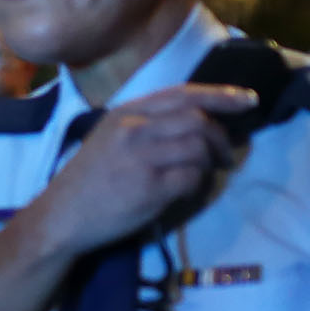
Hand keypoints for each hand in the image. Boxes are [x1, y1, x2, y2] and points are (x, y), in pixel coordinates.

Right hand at [32, 84, 258, 257]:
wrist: (61, 216)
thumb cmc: (87, 179)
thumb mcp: (110, 138)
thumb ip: (146, 125)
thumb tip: (197, 122)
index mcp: (126, 112)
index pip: (184, 94)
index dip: (221, 95)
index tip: (248, 101)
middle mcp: (134, 129)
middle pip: (199, 120)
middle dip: (222, 136)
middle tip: (225, 154)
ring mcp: (142, 157)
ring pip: (199, 148)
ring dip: (211, 162)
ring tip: (207, 173)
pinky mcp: (150, 187)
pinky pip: (192, 178)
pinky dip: (198, 184)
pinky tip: (188, 190)